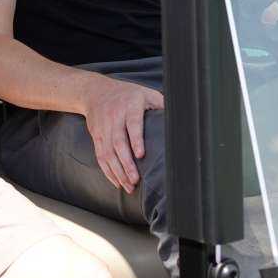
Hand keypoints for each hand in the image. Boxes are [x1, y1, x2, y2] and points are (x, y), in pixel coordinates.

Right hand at [80, 75, 163, 193]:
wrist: (95, 91)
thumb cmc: (127, 94)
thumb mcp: (146, 93)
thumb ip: (161, 105)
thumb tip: (181, 120)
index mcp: (130, 105)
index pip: (133, 123)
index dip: (136, 139)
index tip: (140, 155)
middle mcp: (114, 117)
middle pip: (119, 142)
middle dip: (126, 163)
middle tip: (135, 179)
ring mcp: (104, 127)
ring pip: (108, 152)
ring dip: (118, 171)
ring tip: (128, 186)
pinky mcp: (97, 135)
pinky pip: (100, 155)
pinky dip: (108, 170)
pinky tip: (117, 181)